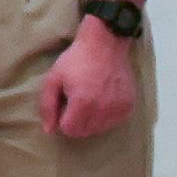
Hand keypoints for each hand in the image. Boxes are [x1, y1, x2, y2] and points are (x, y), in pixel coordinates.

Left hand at [36, 18, 138, 144]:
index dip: (62, 120)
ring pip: (99, 129)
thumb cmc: (76, 60)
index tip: (63, 106)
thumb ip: (48, 106)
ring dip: (90, 120)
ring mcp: (118, 108)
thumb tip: (49, 130)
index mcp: (83, 103)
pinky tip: (101, 100)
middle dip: (75, 122)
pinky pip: (113, 122)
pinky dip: (105, 117)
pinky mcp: (128, 105)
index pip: (69, 130)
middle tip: (75, 102)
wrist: (105, 44)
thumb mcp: (53, 79)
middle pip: (84, 132)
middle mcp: (103, 109)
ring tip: (88, 100)